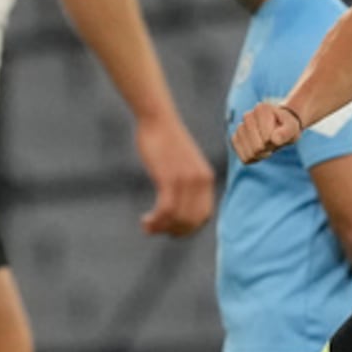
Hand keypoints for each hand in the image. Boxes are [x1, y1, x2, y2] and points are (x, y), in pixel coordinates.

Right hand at [136, 111, 214, 236]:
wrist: (157, 119)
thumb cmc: (165, 140)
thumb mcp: (183, 162)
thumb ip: (186, 180)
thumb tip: (178, 200)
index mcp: (206, 178)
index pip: (204, 216)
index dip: (188, 229)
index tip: (170, 229)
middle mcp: (200, 181)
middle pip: (192, 222)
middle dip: (173, 232)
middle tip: (154, 229)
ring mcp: (186, 180)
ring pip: (178, 219)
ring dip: (161, 228)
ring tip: (147, 226)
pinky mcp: (169, 178)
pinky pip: (166, 210)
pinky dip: (155, 221)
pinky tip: (145, 220)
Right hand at [231, 99, 304, 165]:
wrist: (279, 126)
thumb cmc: (286, 126)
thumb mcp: (292, 128)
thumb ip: (285, 132)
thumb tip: (274, 139)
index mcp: (261, 109)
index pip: (267, 138)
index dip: (275, 141)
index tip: (278, 134)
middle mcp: (247, 116)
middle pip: (257, 148)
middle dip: (268, 149)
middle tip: (273, 141)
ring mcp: (240, 128)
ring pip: (250, 154)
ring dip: (261, 155)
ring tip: (266, 145)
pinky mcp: (235, 139)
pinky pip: (244, 157)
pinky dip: (253, 158)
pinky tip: (259, 151)